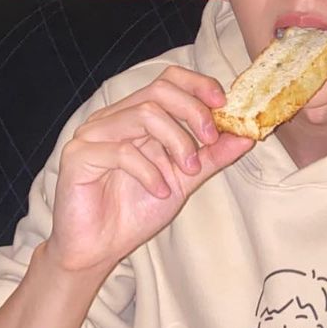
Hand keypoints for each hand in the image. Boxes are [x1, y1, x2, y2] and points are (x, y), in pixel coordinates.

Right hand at [45, 66, 253, 278]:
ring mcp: (93, 134)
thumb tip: (247, 135)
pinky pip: (122, 151)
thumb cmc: (138, 209)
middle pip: (159, 91)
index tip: (223, 105)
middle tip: (210, 140)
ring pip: (144, 114)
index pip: (169, 79)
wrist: (100, 247)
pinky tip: (159, 191)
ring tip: (186, 171)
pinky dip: (149, 171)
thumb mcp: (185, 179)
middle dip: (193, 113)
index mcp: (136, 115)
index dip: (198, 85)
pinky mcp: (79, 155)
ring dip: (176, 142)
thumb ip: (213, 155)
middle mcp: (113, 117)